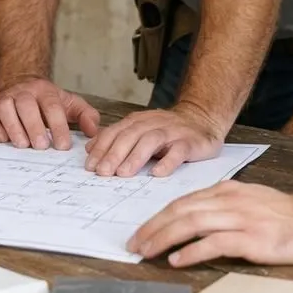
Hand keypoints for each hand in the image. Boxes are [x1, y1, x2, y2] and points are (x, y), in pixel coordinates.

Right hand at [0, 77, 100, 150]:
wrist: (22, 84)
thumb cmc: (47, 101)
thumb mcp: (70, 104)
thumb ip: (85, 116)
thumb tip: (93, 132)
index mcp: (44, 91)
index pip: (52, 106)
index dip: (58, 126)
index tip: (62, 146)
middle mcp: (23, 92)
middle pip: (26, 105)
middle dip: (34, 126)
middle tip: (41, 147)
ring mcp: (5, 98)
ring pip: (5, 108)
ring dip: (13, 127)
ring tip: (22, 145)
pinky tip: (3, 140)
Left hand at [83, 105, 223, 176]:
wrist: (202, 118)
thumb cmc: (168, 130)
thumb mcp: (140, 130)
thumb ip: (117, 138)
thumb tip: (90, 149)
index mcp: (138, 121)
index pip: (116, 132)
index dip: (102, 148)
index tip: (90, 165)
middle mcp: (153, 123)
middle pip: (130, 136)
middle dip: (114, 154)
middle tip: (102, 172)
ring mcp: (173, 132)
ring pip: (151, 141)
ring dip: (135, 157)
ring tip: (123, 173)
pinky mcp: (191, 142)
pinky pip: (179, 151)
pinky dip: (168, 162)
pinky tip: (158, 173)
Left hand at [127, 181, 292, 266]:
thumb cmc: (284, 214)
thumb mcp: (248, 200)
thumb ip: (221, 205)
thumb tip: (191, 218)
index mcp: (226, 191)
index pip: (182, 201)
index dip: (158, 217)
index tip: (141, 231)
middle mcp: (229, 201)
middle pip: (180, 210)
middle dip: (153, 227)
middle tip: (134, 244)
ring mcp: (241, 218)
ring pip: (191, 223)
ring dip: (164, 238)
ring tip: (147, 251)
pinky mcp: (252, 239)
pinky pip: (215, 243)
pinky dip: (192, 250)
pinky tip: (177, 259)